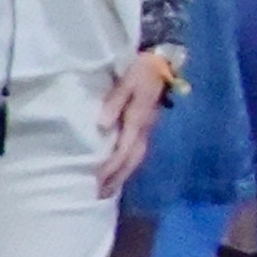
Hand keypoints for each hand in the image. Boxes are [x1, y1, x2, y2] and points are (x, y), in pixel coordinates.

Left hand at [95, 53, 174, 197]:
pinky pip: (136, 153)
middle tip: (99, 195)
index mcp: (139, 120)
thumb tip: (101, 125)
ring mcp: (147, 130)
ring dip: (122, 176)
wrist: (162, 62)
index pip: (123, 150)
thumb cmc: (141, 69)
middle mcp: (144, 130)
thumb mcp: (127, 80)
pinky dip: (127, 166)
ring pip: (135, 159)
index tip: (94, 179)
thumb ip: (115, 101)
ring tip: (106, 190)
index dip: (109, 167)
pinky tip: (118, 172)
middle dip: (115, 179)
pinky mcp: (145, 127)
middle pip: (131, 161)